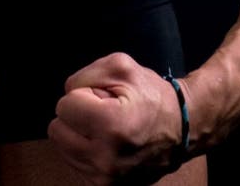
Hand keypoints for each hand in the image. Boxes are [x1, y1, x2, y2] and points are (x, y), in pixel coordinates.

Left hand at [48, 53, 182, 184]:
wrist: (182, 128)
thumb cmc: (150, 93)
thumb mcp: (119, 65)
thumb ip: (84, 76)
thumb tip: (66, 95)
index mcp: (110, 125)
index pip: (63, 106)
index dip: (82, 94)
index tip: (103, 97)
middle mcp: (105, 159)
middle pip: (56, 130)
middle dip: (77, 116)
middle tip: (102, 111)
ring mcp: (106, 178)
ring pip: (63, 148)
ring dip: (79, 134)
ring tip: (106, 127)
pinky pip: (76, 162)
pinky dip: (86, 149)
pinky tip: (107, 142)